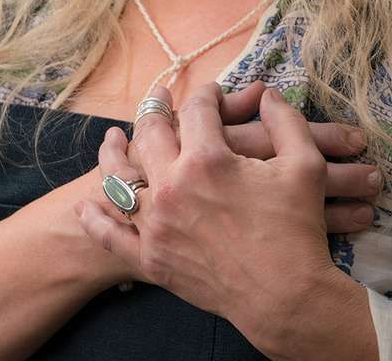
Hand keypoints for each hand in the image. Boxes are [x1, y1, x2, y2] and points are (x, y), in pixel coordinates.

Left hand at [76, 84, 354, 342]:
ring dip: (113, 154)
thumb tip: (268, 94)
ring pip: (119, 179)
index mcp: (208, 159)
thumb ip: (286, 122)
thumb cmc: (296, 230)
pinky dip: (95, 218)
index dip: (208, 95)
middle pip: (150, 134)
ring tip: (113, 139)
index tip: (213, 94)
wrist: (285, 297)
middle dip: (156, 111)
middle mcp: (172, 186)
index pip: (197, 110)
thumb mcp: (305, 165)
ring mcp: (155, 225)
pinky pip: (111, 235)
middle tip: (160, 101)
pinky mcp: (150, 259)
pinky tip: (86, 204)